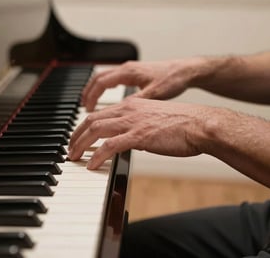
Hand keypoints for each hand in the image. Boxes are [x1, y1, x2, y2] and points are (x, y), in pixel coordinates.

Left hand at [69, 97, 209, 169]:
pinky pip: (110, 145)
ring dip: (80, 144)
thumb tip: (127, 140)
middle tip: (70, 148)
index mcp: (130, 104)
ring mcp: (132, 122)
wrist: (200, 124)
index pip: (99, 113)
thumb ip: (137, 126)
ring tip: (73, 156)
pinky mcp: (139, 136)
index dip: (83, 126)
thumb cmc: (182, 124)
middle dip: (75, 135)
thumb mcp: (153, 120)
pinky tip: (91, 165)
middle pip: (91, 120)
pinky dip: (97, 156)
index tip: (77, 137)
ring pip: (95, 130)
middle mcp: (128, 110)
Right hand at [82, 59, 203, 110]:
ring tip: (89, 105)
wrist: (186, 70)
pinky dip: (104, 89)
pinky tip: (106, 99)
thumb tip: (122, 115)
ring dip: (94, 91)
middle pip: (98, 79)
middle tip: (83, 107)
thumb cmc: (173, 79)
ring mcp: (130, 70)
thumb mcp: (154, 94)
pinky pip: (112, 79)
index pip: (100, 83)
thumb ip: (137, 103)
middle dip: (87, 93)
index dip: (91, 97)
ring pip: (104, 78)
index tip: (87, 110)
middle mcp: (126, 69)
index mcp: (128, 72)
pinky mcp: (134, 74)